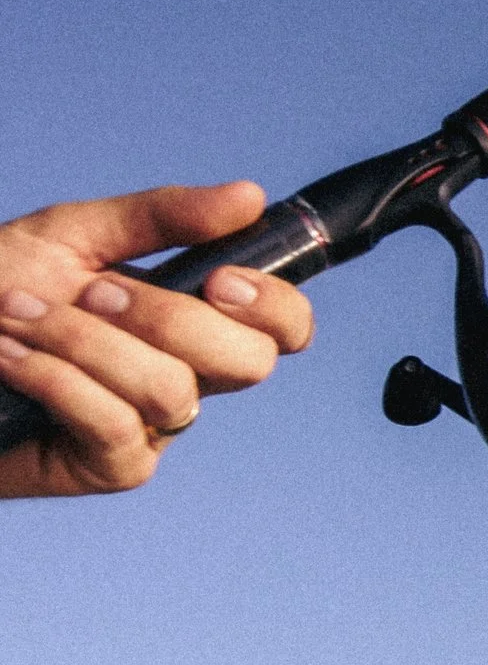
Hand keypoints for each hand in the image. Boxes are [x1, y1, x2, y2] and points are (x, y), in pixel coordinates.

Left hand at [0, 183, 314, 498]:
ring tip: (18, 315)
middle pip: (247, 363)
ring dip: (86, 343)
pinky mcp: (112, 466)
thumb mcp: (75, 234)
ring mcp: (155, 427)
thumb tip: (251, 197)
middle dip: (168, 318)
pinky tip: (10, 355)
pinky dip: (56, 379)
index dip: (275, 307)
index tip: (217, 277)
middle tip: (95, 291)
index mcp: (198, 322)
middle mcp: (190, 376)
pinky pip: (114, 424)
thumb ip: (162, 216)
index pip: (284, 328)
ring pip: (171, 389)